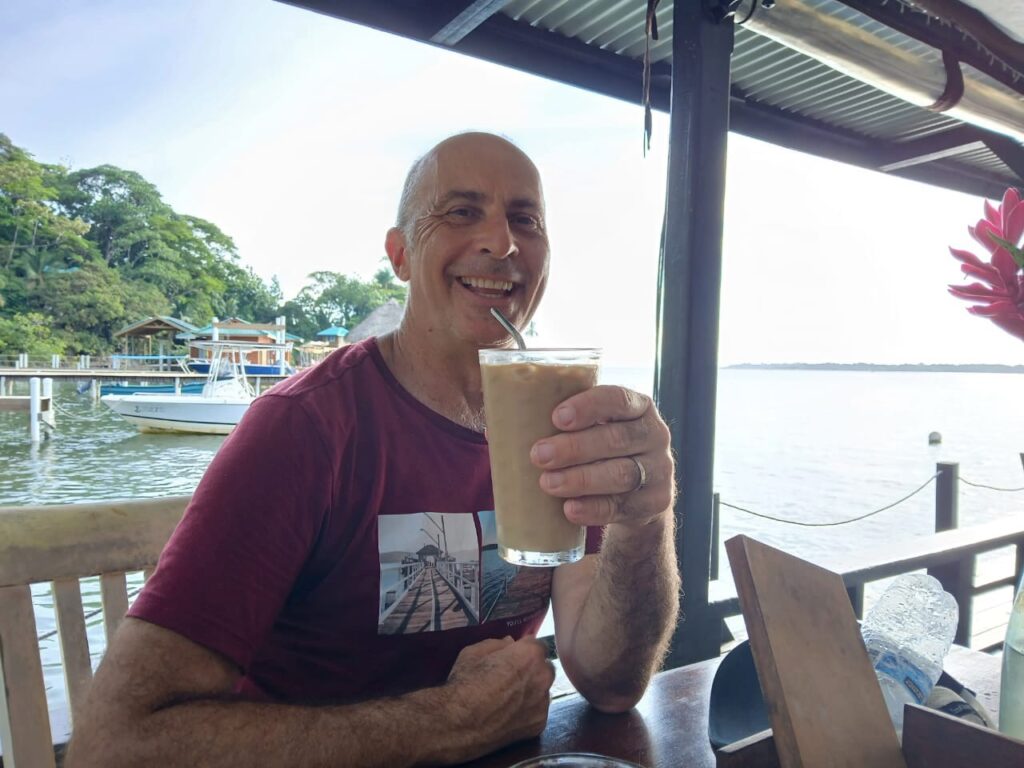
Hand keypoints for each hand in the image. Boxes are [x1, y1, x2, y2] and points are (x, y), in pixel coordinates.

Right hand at [439, 636, 554, 759]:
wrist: (460, 724)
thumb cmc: (465, 683)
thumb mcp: (473, 653)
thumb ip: (497, 644)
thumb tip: (510, 642)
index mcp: (530, 655)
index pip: (537, 645)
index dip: (524, 649)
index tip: (513, 656)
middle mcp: (543, 677)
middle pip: (544, 667)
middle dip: (532, 669)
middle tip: (511, 677)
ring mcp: (542, 702)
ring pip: (542, 690)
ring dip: (531, 690)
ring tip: (509, 698)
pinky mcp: (539, 723)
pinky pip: (537, 710)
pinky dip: (528, 710)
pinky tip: (510, 713)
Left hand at [529, 385, 673, 528]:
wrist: (637, 493)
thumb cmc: (601, 450)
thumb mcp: (593, 428)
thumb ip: (562, 421)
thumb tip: (498, 422)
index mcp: (637, 407)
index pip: (617, 398)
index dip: (588, 407)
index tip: (556, 418)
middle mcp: (654, 435)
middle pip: (617, 439)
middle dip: (574, 448)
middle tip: (539, 455)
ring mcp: (660, 470)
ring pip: (622, 474)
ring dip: (580, 479)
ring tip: (547, 483)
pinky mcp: (656, 502)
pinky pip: (624, 506)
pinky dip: (594, 509)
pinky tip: (569, 509)